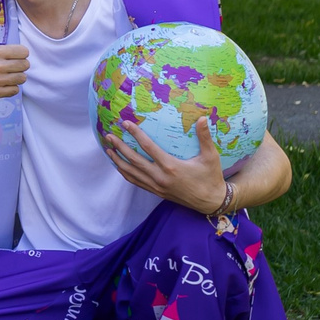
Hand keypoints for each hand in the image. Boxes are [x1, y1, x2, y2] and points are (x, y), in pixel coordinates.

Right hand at [0, 0, 29, 101]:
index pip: (23, 52)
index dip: (20, 53)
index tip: (14, 54)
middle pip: (25, 65)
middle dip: (21, 64)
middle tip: (12, 64)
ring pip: (21, 78)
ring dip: (17, 76)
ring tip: (9, 74)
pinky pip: (15, 90)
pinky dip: (12, 87)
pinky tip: (4, 82)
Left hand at [103, 113, 228, 215]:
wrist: (211, 202)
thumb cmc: (211, 177)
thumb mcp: (211, 157)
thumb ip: (205, 137)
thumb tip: (203, 118)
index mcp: (171, 166)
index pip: (148, 147)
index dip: (135, 134)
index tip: (125, 124)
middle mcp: (160, 177)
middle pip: (134, 160)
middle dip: (120, 147)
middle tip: (109, 136)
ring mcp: (157, 186)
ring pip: (132, 173)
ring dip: (118, 161)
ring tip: (108, 150)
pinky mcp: (156, 192)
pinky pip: (136, 182)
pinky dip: (125, 173)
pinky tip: (120, 166)